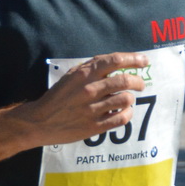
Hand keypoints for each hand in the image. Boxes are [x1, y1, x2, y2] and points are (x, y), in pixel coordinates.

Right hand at [23, 51, 147, 146]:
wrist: (40, 122)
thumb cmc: (58, 96)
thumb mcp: (71, 76)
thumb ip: (91, 69)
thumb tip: (116, 63)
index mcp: (84, 74)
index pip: (114, 61)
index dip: (133, 59)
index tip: (144, 61)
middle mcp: (90, 90)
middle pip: (125, 81)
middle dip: (138, 81)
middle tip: (140, 84)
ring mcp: (93, 109)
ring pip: (126, 99)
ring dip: (131, 98)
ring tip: (128, 99)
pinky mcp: (95, 126)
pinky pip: (121, 118)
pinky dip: (127, 113)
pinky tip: (124, 111)